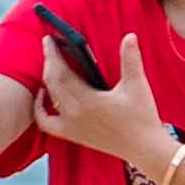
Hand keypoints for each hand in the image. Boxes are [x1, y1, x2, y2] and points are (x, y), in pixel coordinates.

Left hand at [24, 37, 177, 180]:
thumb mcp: (138, 86)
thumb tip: (130, 36)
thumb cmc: (142, 117)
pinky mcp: (72, 134)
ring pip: (48, 99)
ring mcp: (71, 126)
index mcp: (88, 100)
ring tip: (50, 66)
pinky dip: (39, 109)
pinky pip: (46, 122)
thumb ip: (131, 60)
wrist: (145, 148)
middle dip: (49, 62)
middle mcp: (74, 114)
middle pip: (52, 83)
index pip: (62, 72)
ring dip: (46, 81)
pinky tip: (44, 96)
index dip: (53, 55)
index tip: (49, 40)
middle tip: (48, 46)